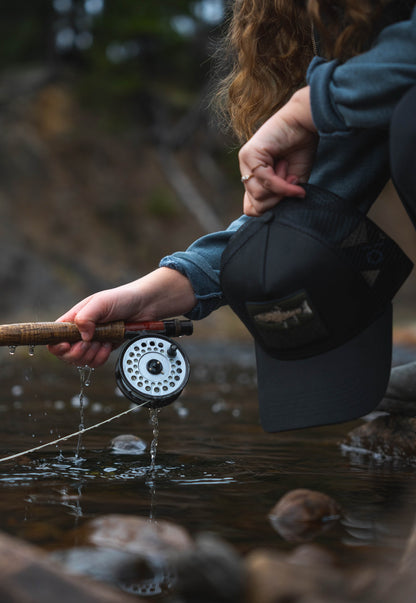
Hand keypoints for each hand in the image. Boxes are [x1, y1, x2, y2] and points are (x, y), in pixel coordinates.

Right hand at [48, 268, 195, 366]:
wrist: (144, 307)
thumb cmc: (122, 299)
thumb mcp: (102, 302)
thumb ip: (87, 317)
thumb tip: (82, 336)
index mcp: (74, 319)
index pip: (54, 336)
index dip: (57, 345)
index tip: (68, 344)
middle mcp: (80, 332)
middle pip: (66, 354)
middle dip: (79, 351)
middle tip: (92, 341)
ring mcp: (92, 342)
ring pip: (81, 361)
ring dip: (92, 354)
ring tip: (104, 340)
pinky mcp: (103, 349)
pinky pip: (95, 363)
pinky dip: (102, 357)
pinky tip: (110, 345)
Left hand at [239, 86, 317, 215]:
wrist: (305, 122)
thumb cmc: (301, 149)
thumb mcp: (291, 182)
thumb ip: (279, 197)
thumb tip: (267, 211)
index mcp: (252, 176)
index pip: (251, 208)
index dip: (271, 208)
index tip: (287, 196)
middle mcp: (245, 170)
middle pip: (255, 206)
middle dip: (277, 200)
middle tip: (290, 182)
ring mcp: (245, 162)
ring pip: (258, 196)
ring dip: (281, 188)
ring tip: (288, 169)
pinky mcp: (249, 154)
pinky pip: (265, 181)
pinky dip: (283, 186)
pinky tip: (294, 180)